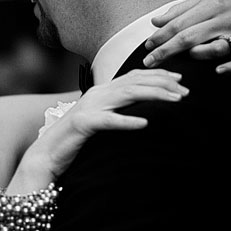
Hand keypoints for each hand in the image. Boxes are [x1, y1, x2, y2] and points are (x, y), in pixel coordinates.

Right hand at [25, 69, 187, 180]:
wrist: (45, 155)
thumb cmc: (73, 142)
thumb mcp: (98, 121)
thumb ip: (115, 111)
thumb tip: (141, 111)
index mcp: (99, 92)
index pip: (132, 76)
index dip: (158, 75)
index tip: (180, 80)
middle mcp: (95, 95)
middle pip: (134, 82)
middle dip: (163, 83)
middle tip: (185, 92)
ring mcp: (88, 108)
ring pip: (126, 95)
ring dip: (153, 96)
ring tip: (175, 101)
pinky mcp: (82, 125)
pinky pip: (108, 121)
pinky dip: (127, 121)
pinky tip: (144, 123)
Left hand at [142, 0, 230, 73]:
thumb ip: (180, 10)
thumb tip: (156, 21)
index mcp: (210, 5)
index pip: (177, 24)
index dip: (159, 37)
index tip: (148, 46)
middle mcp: (222, 19)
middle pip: (188, 37)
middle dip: (165, 51)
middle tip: (150, 60)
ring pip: (213, 48)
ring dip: (197, 55)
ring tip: (187, 55)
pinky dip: (230, 66)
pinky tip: (218, 70)